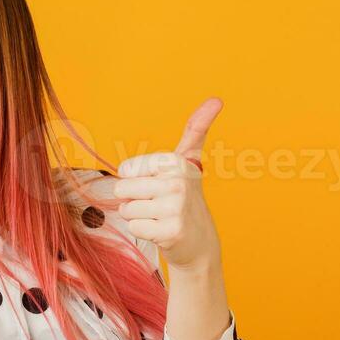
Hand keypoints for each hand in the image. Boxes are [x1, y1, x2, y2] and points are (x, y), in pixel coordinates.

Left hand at [112, 97, 223, 271]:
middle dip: (134, 199)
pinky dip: (144, 231)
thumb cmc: (184, 197)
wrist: (199, 240)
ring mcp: (175, 207)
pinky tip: (162, 231)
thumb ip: (196, 129)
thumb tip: (217, 99)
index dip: (134, 180)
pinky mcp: (171, 231)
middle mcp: (177, 181)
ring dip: (138, 216)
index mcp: (176, 161)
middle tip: (158, 204)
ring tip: (160, 216)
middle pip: (122, 189)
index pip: (125, 170)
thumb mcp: (188, 160)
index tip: (157, 184)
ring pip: (126, 209)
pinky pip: (134, 227)